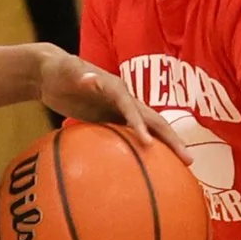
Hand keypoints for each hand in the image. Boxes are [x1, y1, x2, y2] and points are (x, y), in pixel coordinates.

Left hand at [35, 51, 189, 162]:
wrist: (52, 73)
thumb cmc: (58, 70)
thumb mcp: (66, 71)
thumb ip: (78, 74)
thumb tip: (89, 78)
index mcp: (116, 88)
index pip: (133, 109)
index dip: (141, 125)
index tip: (149, 144)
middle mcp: (124, 99)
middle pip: (153, 121)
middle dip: (171, 139)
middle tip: (188, 160)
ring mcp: (120, 110)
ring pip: (149, 129)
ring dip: (165, 146)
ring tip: (181, 167)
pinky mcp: (112, 119)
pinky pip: (132, 136)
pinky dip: (144, 149)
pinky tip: (149, 169)